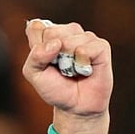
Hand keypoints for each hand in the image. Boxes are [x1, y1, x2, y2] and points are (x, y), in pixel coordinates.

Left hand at [22, 19, 111, 133]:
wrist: (75, 106)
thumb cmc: (54, 88)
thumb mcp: (33, 74)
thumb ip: (35, 57)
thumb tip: (55, 43)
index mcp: (48, 35)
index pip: (36, 27)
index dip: (36, 48)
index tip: (43, 62)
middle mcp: (67, 32)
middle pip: (51, 32)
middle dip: (50, 55)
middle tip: (59, 68)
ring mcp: (85, 38)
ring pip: (67, 40)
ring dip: (66, 62)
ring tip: (72, 70)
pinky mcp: (101, 46)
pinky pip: (85, 49)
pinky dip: (81, 63)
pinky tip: (85, 70)